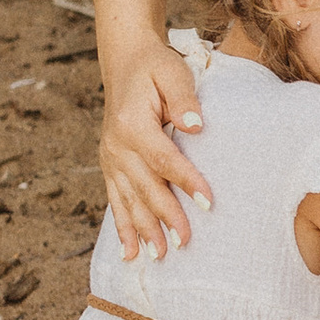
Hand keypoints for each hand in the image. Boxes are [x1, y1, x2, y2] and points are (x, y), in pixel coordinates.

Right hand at [98, 36, 212, 260]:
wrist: (126, 62)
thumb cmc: (155, 67)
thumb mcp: (172, 73)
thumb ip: (184, 98)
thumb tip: (196, 126)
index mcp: (132, 124)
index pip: (164, 159)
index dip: (186, 182)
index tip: (208, 203)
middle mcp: (117, 146)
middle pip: (145, 187)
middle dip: (166, 217)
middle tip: (186, 242)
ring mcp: (110, 158)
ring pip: (128, 200)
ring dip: (144, 230)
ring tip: (160, 256)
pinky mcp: (110, 166)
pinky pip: (115, 201)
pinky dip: (122, 228)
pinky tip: (130, 253)